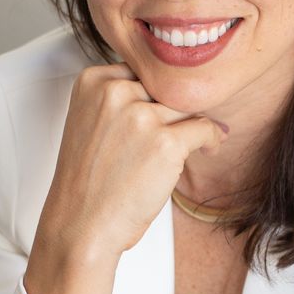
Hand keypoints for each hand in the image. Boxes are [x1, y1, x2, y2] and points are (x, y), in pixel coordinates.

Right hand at [32, 62, 229, 265]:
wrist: (81, 224)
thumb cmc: (87, 182)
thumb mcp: (91, 122)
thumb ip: (120, 99)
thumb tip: (172, 88)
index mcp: (92, 81)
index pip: (142, 69)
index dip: (156, 93)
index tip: (163, 111)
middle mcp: (114, 92)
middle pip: (166, 86)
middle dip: (175, 110)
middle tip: (181, 130)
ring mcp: (140, 116)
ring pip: (187, 106)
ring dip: (195, 124)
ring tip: (196, 142)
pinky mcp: (165, 142)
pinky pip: (205, 127)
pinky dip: (212, 139)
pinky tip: (209, 147)